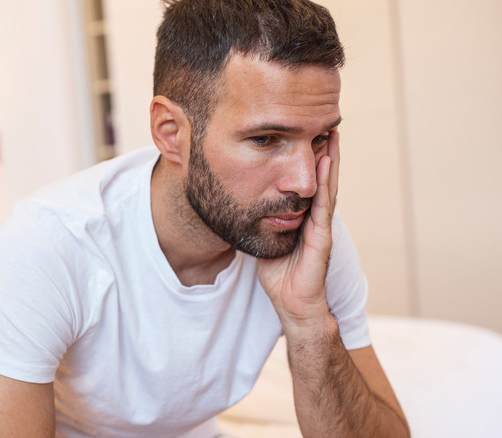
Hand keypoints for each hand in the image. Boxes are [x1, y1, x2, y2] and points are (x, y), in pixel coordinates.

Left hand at [256, 130, 339, 335]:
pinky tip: (328, 163)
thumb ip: (259, 221)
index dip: (308, 160)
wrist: (294, 305)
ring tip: (332, 134)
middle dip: (324, 152)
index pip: (307, 183)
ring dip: (331, 160)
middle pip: (321, 179)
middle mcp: (315, 219)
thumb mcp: (265, 240)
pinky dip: (327, 183)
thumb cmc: (280, 277)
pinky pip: (324, 205)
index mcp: (302, 218)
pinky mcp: (322, 237)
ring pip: (327, 187)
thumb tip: (239, 202)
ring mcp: (321, 227)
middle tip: (326, 123)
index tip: (305, 134)